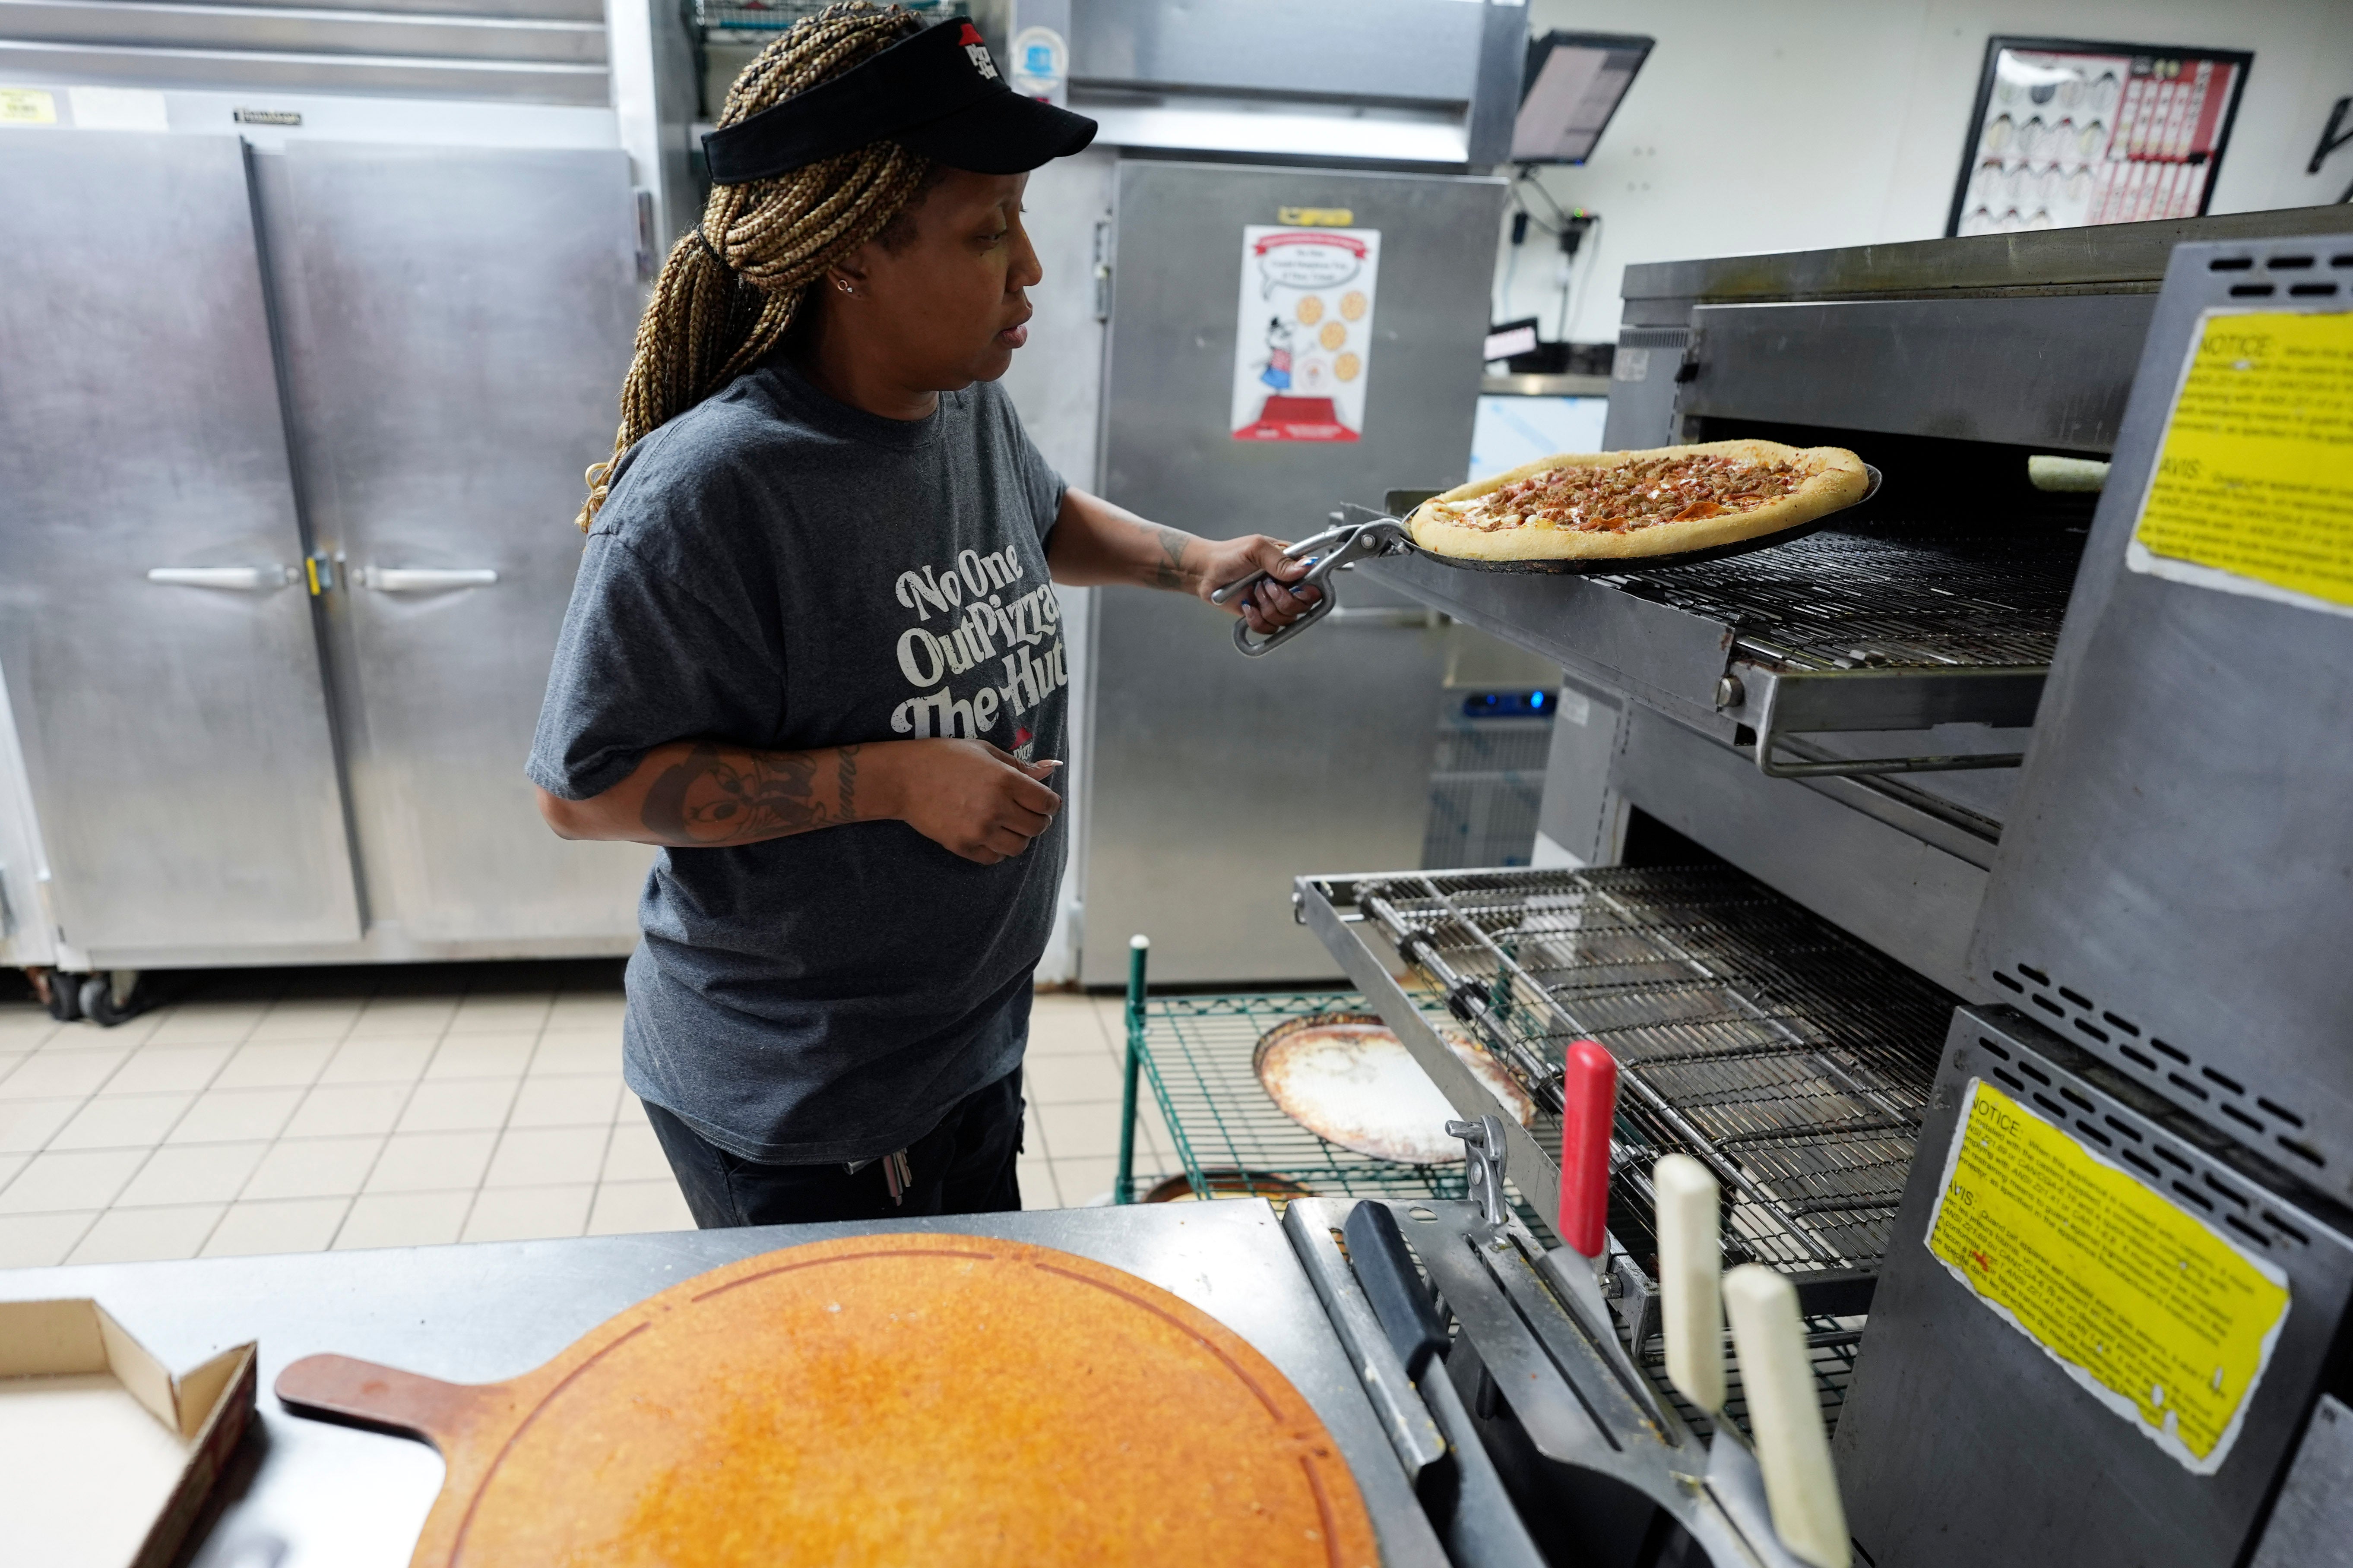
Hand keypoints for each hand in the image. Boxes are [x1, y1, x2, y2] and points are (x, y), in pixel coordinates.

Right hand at [885, 740, 1061, 864]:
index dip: (1049, 803)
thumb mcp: (985, 751)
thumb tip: (1052, 767)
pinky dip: (996, 849)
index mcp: (1005, 780)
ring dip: (1017, 837)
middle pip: (1037, 827)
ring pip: (1019, 847)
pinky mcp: (963, 846)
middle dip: (1037, 820)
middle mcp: (996, 807)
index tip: (1042, 802)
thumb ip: (1020, 765)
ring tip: (1005, 824)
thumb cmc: (945, 758)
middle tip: (1024, 812)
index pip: (1048, 803)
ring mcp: (979, 830)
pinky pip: (994, 858)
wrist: (903, 778)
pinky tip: (987, 833)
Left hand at [1195, 535, 1322, 636]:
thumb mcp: (1255, 549)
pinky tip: (1248, 606)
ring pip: (1287, 619)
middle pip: (1304, 605)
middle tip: (1265, 586)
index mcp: (1291, 565)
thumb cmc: (1228, 555)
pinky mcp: (1262, 616)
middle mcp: (1287, 584)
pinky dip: (1257, 620)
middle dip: (1283, 600)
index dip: (1309, 590)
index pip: (1316, 582)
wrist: (1205, 573)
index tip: (1295, 588)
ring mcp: (1275, 601)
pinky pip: (1270, 629)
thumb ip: (1280, 559)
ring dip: (1268, 608)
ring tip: (1253, 592)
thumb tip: (1305, 568)